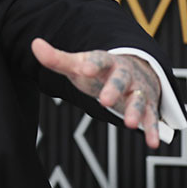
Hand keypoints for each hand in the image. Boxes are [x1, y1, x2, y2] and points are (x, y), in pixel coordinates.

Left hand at [31, 38, 161, 147]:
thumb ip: (56, 59)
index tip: (83, 68)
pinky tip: (151, 143)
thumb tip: (34, 44)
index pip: (99, 60)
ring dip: (135, 111)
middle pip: (121, 80)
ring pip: (138, 100)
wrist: (133, 71)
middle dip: (113, 90)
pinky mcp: (148, 106)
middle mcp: (124, 75)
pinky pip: (151, 118)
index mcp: (106, 61)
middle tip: (104, 102)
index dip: (92, 64)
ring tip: (129, 124)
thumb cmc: (98, 70)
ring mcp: (137, 90)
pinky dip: (152, 130)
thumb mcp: (78, 64)